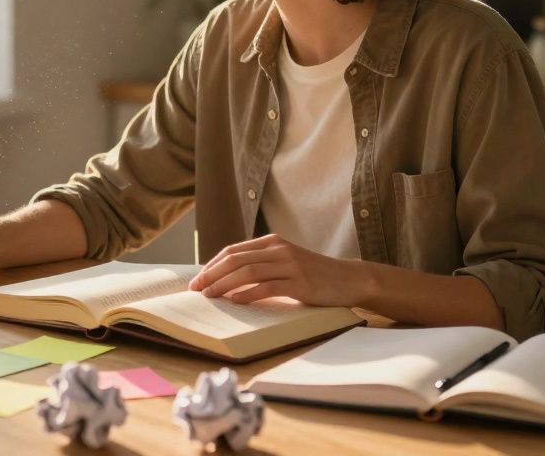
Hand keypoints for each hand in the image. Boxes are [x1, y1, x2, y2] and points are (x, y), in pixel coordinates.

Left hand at [187, 234, 369, 307]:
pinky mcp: (300, 282)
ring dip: (224, 284)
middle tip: (195, 289)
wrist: (348, 279)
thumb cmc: (313, 275)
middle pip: (236, 259)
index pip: (233, 251)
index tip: (197, 280)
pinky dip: (248, 294)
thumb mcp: (285, 263)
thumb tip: (227, 280)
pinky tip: (235, 301)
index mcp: (272, 243)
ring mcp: (290, 265)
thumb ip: (262, 265)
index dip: (211, 265)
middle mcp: (279, 250)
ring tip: (209, 295)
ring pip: (248, 272)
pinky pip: (268, 287)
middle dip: (211, 274)